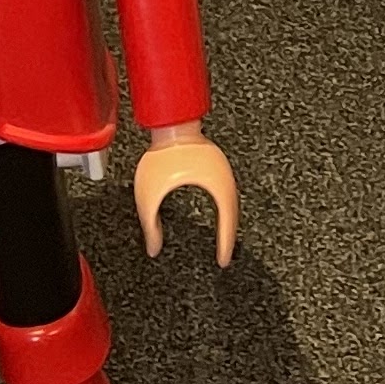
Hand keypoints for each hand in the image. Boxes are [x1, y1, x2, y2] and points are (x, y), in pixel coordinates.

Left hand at [135, 125, 238, 266]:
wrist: (169, 123)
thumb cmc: (162, 154)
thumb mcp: (150, 196)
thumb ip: (151, 226)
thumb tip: (153, 249)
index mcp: (217, 186)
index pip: (228, 223)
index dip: (227, 245)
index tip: (224, 260)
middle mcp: (225, 178)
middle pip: (234, 213)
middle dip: (231, 235)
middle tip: (226, 253)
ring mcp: (222, 168)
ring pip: (232, 202)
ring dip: (229, 220)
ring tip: (224, 238)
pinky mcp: (215, 162)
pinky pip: (225, 191)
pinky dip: (225, 206)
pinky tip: (217, 211)